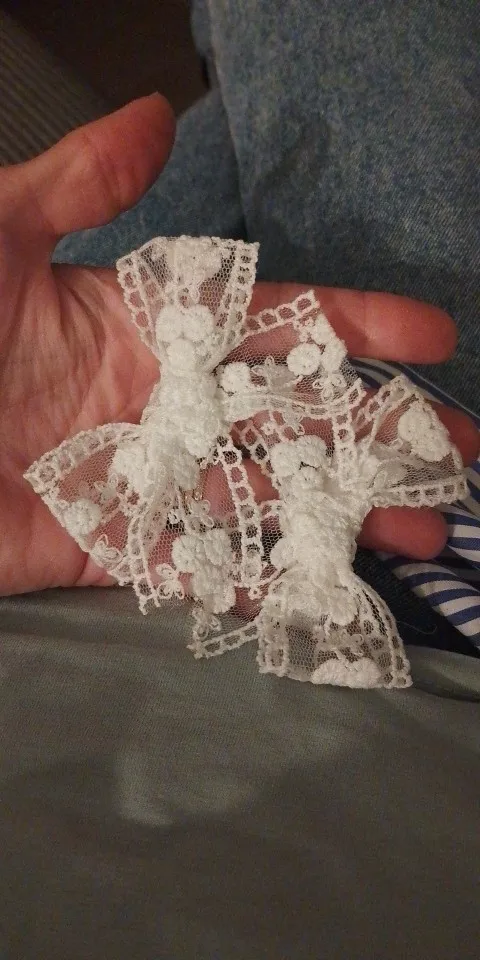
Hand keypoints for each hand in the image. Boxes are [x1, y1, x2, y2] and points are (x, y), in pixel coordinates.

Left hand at [0, 98, 476, 596]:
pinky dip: (259, 578)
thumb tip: (156, 113)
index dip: (352, 325)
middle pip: (288, 419)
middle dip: (377, 436)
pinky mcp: (107, 548)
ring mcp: (140, 480)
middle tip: (458, 458)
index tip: (429, 335)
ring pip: (260, 497)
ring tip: (417, 535)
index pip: (270, 322)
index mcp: (144, 324)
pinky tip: (325, 585)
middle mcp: (159, 403)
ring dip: (339, 515)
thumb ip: (79, 184)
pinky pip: (197, 566)